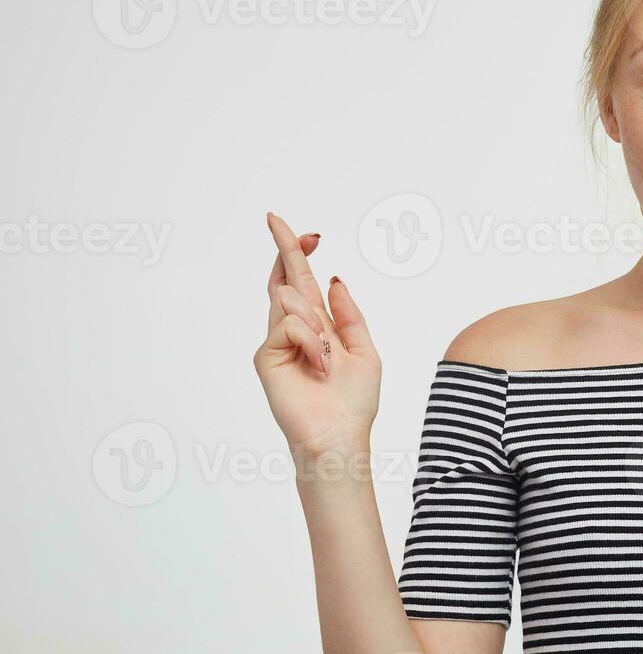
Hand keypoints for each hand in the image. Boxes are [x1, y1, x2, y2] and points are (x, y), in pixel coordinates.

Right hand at [252, 212, 381, 458]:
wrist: (340, 436)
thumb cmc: (354, 402)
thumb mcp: (364, 350)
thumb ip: (348, 315)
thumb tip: (333, 278)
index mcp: (319, 327)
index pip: (303, 283)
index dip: (301, 254)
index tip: (309, 232)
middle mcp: (294, 331)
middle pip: (283, 279)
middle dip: (283, 245)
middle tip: (274, 218)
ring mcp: (277, 342)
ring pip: (289, 299)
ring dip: (317, 323)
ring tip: (328, 357)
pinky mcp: (267, 355)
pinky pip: (290, 324)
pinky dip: (311, 340)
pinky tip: (320, 366)